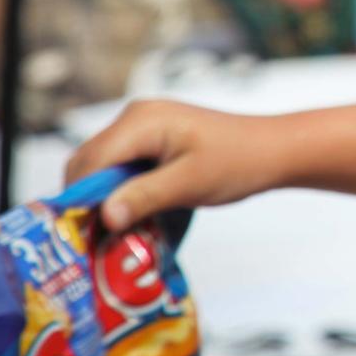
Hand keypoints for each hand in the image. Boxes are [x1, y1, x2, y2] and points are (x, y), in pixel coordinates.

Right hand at [64, 100, 291, 231]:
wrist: (274, 150)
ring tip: (116, 230)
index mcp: (141, 121)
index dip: (81, 199)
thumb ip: (146, 196)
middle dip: (88, 200)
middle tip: (97, 238)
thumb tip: (106, 215)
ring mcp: (143, 126)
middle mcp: (135, 117)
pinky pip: (122, 166)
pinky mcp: (152, 139)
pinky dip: (121, 190)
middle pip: (89, 163)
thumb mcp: (191, 183)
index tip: (83, 235)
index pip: (90, 162)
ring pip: (102, 167)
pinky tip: (134, 213)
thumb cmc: (240, 161)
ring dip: (105, 197)